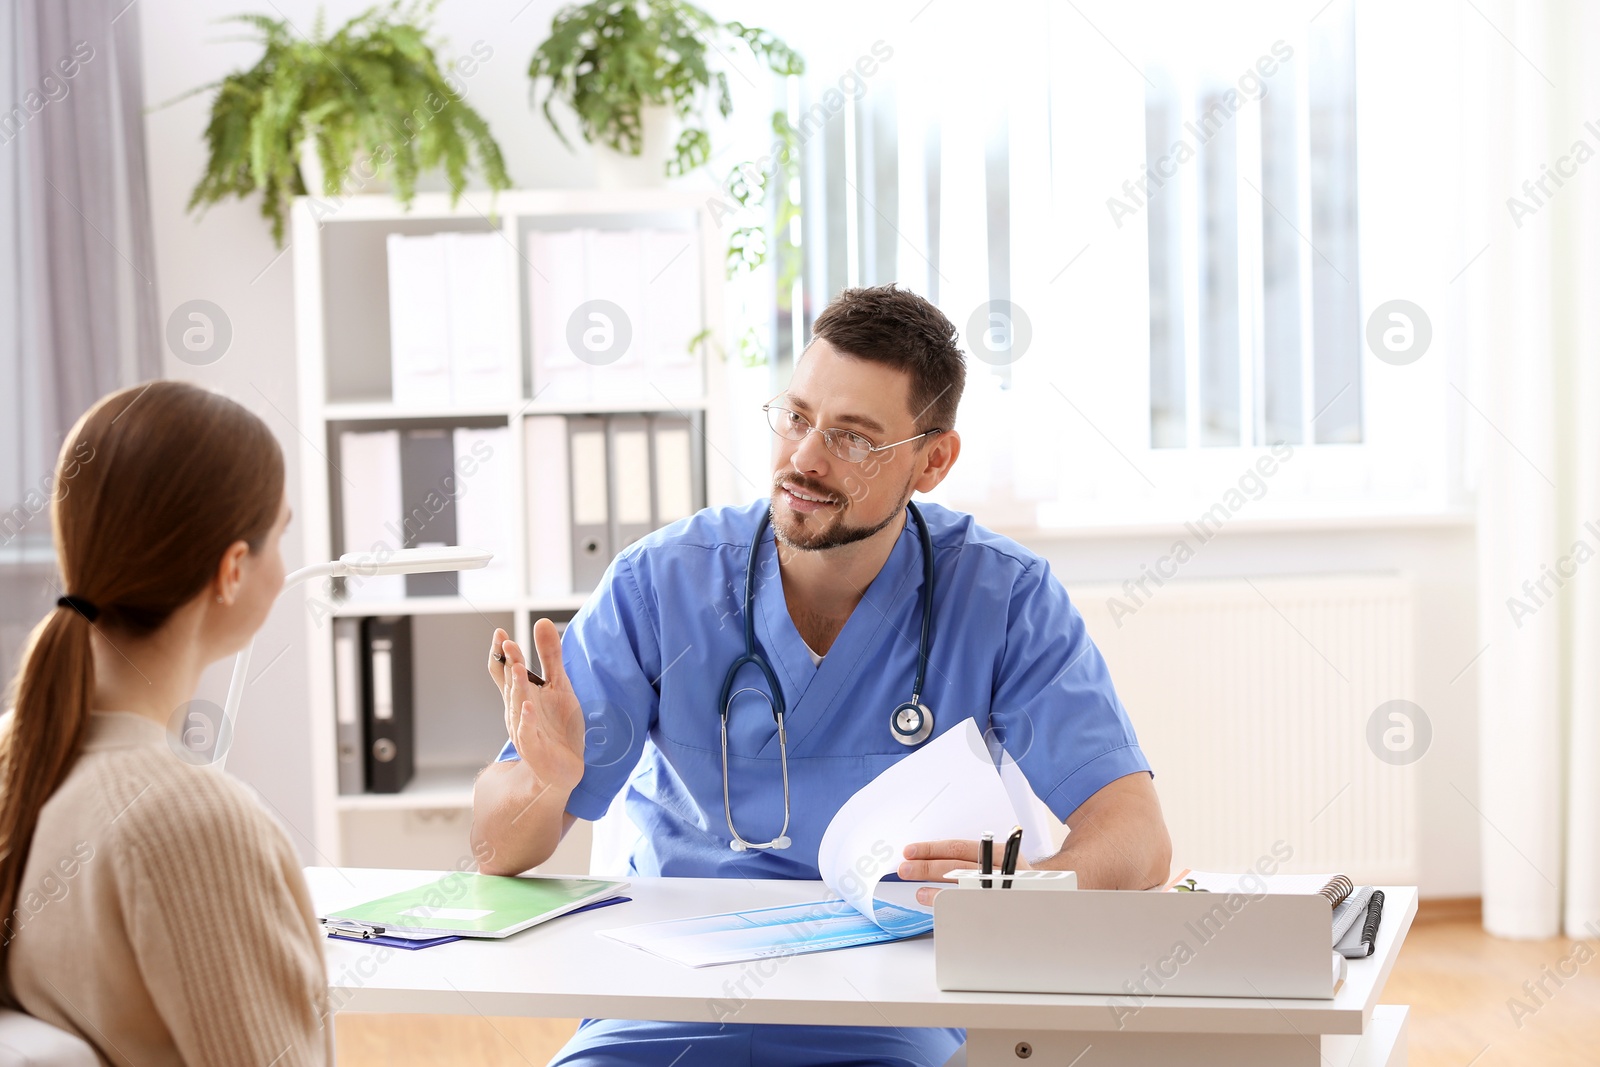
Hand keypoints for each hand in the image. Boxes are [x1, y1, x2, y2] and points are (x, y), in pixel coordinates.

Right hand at [486, 623, 585, 795]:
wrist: (566, 767)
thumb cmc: (558, 725)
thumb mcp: (559, 685)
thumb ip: (550, 655)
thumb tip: (542, 621)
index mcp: (521, 694)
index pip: (503, 671)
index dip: (500, 654)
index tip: (500, 633)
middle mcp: (517, 710)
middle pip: (510, 684)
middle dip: (509, 664)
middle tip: (507, 643)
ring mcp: (523, 729)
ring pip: (516, 705)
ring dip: (517, 686)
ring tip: (519, 666)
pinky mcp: (534, 748)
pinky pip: (527, 732)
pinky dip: (526, 720)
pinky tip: (528, 707)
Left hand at [898, 839, 1031, 905]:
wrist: (1051, 896)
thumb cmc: (1017, 879)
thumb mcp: (1000, 862)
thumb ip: (973, 859)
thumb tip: (933, 860)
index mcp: (998, 851)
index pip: (958, 847)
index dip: (932, 849)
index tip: (910, 851)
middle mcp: (1002, 868)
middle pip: (957, 865)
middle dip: (927, 867)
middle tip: (905, 869)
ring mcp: (1004, 890)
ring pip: (965, 887)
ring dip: (937, 890)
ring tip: (917, 892)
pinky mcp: (1004, 908)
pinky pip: (974, 908)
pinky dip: (954, 908)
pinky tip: (940, 908)